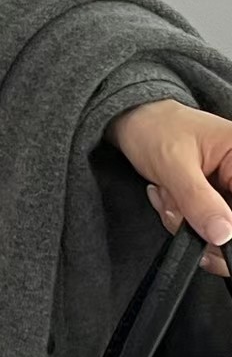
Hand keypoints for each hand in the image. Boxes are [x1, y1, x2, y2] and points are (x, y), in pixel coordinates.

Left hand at [107, 98, 231, 276]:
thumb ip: (198, 201)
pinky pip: (202, 222)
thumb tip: (224, 235)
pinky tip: (168, 195)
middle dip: (197, 220)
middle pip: (230, 222)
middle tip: (173, 201)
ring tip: (167, 192)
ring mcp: (227, 186)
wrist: (135, 121)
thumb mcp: (173, 165)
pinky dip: (180, 216)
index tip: (208, 232)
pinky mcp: (214, 196)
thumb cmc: (155, 129)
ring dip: (184, 218)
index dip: (227, 224)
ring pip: (216, 227)